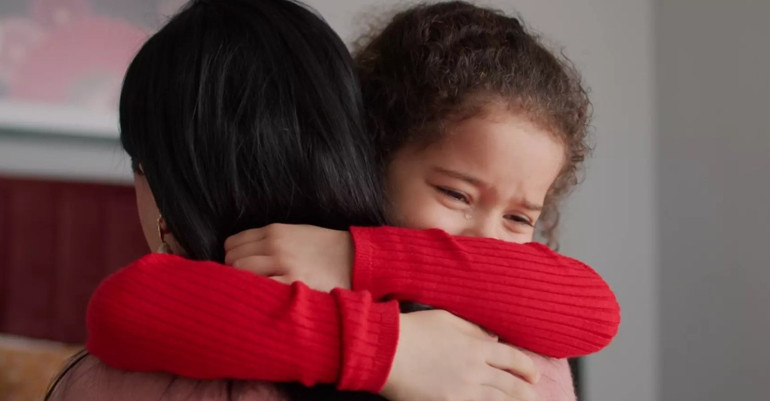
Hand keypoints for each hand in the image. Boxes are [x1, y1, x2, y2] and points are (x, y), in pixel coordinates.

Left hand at [224, 223, 353, 291]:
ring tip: (252, 294)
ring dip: (242, 284)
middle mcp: (275, 245)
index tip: (238, 270)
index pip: (232, 243)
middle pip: (233, 259)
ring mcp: (284, 263)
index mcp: (274, 231)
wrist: (354, 258)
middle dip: (233, 273)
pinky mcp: (293, 282)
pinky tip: (263, 300)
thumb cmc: (323, 250)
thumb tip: (241, 254)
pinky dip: (256, 294)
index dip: (232, 257)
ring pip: (240, 271)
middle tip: (244, 285)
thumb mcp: (295, 233)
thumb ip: (269, 240)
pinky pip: (259, 288)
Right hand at [383, 310, 541, 400]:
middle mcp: (475, 372)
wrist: (385, 351)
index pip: (512, 359)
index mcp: (476, 347)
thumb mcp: (446, 319)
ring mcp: (462, 392)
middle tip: (534, 396)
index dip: (527, 368)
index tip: (533, 375)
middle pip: (510, 386)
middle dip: (526, 392)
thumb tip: (493, 340)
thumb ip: (473, 329)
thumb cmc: (412, 331)